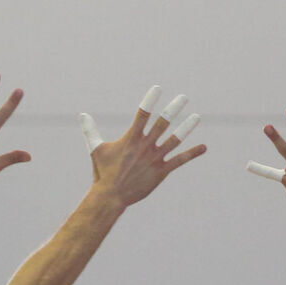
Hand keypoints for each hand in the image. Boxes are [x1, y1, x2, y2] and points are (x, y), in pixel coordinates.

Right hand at [79, 86, 206, 209]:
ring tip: (197, 117)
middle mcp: (145, 146)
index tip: (158, 88)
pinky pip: (180, 160)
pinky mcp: (161, 171)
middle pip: (163, 122)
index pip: (143, 114)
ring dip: (187, 127)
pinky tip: (203, 147)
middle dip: (174, 108)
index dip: (150, 100)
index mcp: (131, 138)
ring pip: (175, 139)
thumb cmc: (103, 172)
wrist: (111, 196)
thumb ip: (90, 130)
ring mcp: (155, 158)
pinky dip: (192, 153)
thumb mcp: (96, 149)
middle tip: (184, 97)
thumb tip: (82, 115)